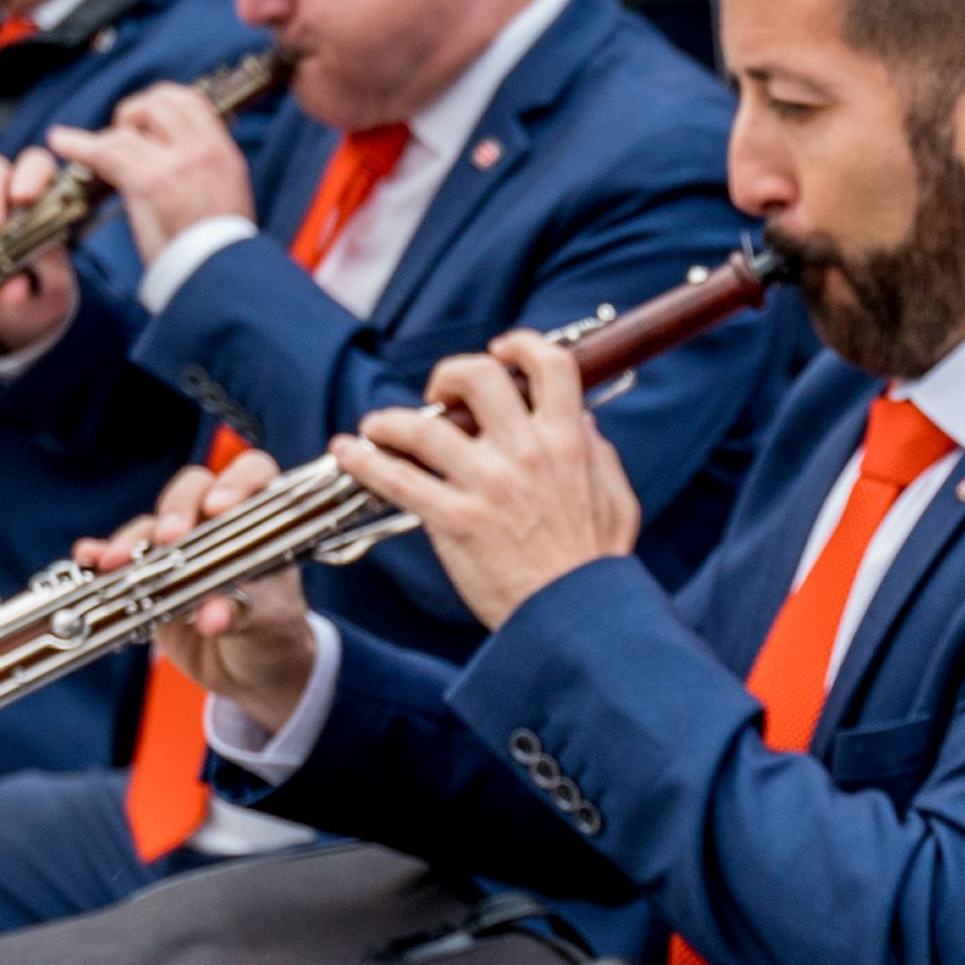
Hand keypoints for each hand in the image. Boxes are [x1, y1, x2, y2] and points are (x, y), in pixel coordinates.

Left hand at [48, 81, 259, 268]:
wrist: (220, 276)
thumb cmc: (218, 249)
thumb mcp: (227, 197)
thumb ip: (203, 169)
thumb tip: (174, 154)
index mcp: (223, 153)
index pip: (190, 101)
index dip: (161, 102)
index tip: (146, 121)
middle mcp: (203, 151)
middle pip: (160, 101)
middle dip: (135, 112)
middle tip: (123, 135)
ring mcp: (178, 165)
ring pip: (131, 127)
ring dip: (108, 134)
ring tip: (89, 148)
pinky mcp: (152, 184)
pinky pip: (107, 151)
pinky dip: (78, 144)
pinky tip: (60, 142)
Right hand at [77, 447, 320, 723]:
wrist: (250, 670)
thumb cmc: (272, 634)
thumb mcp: (265, 625)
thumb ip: (241, 614)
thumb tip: (211, 617)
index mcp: (260, 522)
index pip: (253, 474)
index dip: (237, 482)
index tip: (221, 508)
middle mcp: (216, 523)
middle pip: (192, 491)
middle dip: (178, 509)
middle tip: (170, 538)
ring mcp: (178, 548)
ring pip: (151, 526)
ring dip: (131, 540)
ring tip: (115, 562)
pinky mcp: (148, 576)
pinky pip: (120, 558)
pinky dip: (100, 556)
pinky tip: (86, 561)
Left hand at [323, 328, 638, 628]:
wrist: (575, 619)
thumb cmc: (596, 565)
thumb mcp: (616, 500)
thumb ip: (598, 454)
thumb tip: (581, 420)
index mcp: (567, 441)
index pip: (548, 364)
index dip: (520, 345)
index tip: (502, 350)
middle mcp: (524, 452)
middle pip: (477, 377)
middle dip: (451, 374)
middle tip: (440, 395)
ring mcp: (486, 484)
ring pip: (423, 427)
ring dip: (392, 420)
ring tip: (378, 427)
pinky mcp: (454, 520)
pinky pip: (398, 479)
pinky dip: (364, 461)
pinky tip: (348, 452)